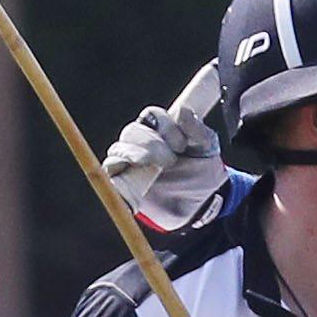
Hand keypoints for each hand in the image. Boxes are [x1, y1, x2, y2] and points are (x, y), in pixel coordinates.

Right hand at [104, 99, 225, 232]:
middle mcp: (141, 143)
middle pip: (131, 131)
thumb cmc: (202, 173)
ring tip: (158, 170)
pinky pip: (109, 176)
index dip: (165, 126)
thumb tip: (181, 110)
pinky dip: (116, 177)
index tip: (183, 145)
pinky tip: (135, 182)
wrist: (201, 206)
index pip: (152, 115)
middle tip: (171, 160)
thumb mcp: (207, 149)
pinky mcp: (121, 185)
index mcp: (160, 130)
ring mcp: (129, 163)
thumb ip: (196, 130)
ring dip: (135, 156)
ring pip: (118, 150)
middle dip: (151, 143)